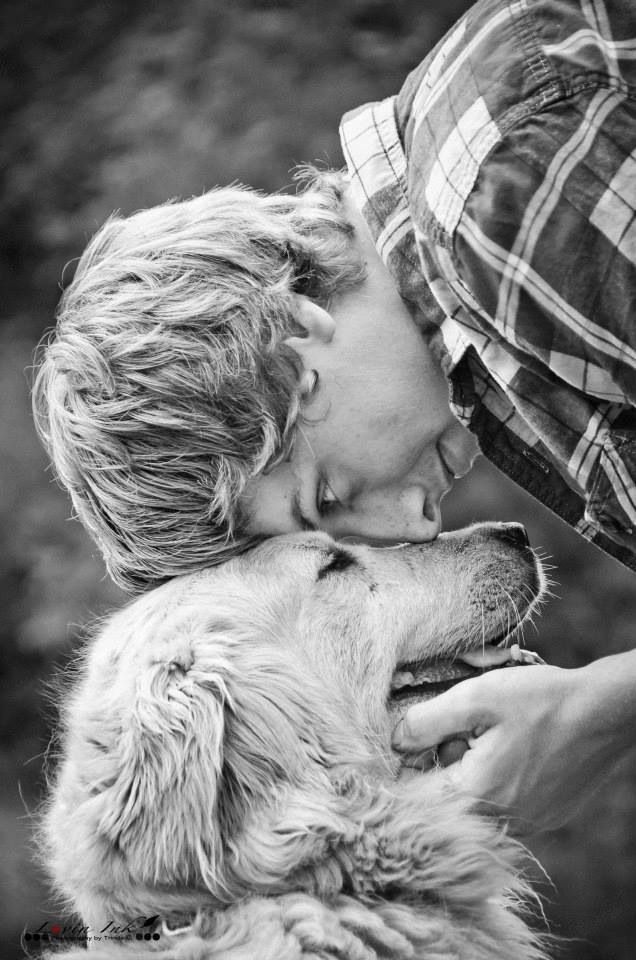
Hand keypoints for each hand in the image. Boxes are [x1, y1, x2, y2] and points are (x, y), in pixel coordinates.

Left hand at [392, 652, 635, 834]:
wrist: (606, 711)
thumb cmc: (541, 700)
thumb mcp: (473, 698)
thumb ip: (425, 722)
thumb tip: (394, 741)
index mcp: (475, 796)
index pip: (416, 795)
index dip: (409, 762)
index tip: (418, 737)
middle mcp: (500, 821)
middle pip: (446, 798)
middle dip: (444, 763)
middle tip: (464, 730)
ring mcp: (527, 824)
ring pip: (476, 800)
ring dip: (472, 770)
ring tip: (493, 737)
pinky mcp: (546, 818)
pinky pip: (505, 803)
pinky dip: (499, 777)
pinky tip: (516, 747)